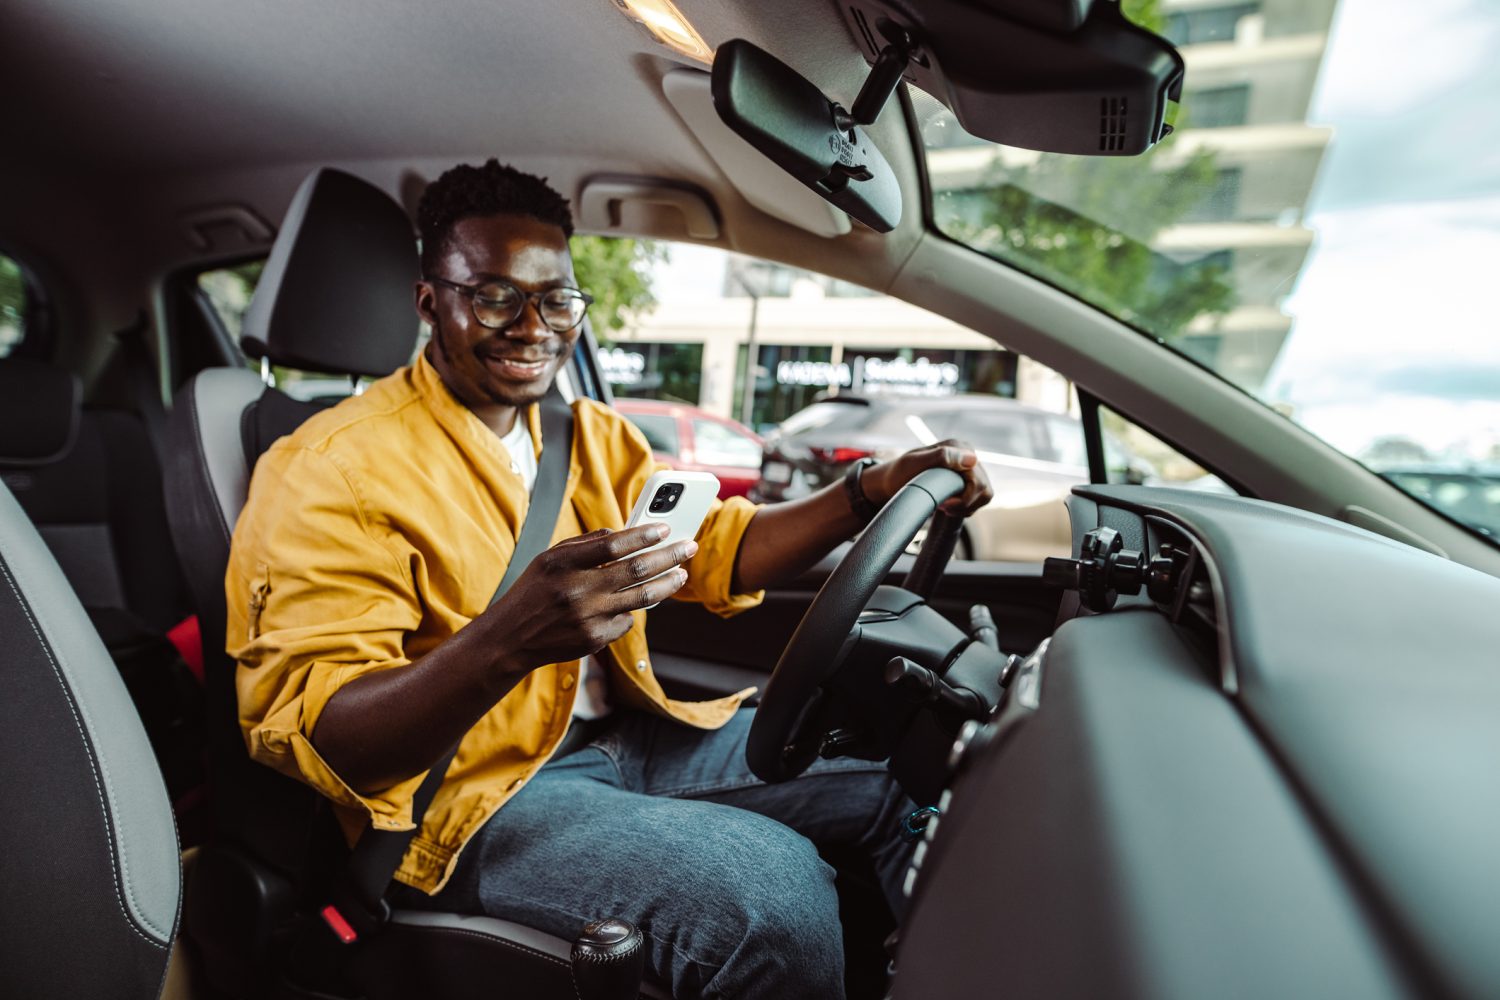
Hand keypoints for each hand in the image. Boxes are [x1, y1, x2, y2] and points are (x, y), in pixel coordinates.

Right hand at [481, 524, 694, 674]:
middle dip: (669, 556)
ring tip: (681, 574)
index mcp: (562, 563)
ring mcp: (587, 617)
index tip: (665, 529)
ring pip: (642, 598)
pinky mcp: (594, 639)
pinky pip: (626, 621)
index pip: (612, 544)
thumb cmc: (535, 591)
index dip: (643, 535)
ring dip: (668, 584)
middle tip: (689, 547)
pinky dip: (633, 610)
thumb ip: (585, 544)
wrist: (510, 638)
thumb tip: (623, 533)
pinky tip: (634, 603)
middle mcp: (575, 590)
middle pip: (636, 570)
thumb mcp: (549, 559)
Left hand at [863, 440, 993, 515]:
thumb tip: (973, 459)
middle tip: (943, 508)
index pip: (978, 478)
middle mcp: (966, 454)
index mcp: (958, 446)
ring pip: (985, 495)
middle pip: (984, 488)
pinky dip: (967, 508)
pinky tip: (949, 507)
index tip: (943, 505)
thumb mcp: (914, 464)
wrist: (891, 482)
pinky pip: (979, 499)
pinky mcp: (967, 480)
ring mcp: (968, 468)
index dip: (964, 498)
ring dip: (968, 507)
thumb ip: (941, 457)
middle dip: (966, 504)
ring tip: (945, 508)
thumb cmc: (899, 473)